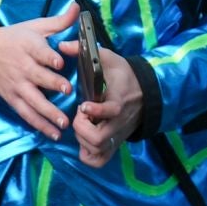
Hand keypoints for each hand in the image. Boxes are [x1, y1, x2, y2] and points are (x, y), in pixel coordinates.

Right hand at [0, 1, 77, 139]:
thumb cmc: (14, 37)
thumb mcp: (35, 26)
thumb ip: (59, 21)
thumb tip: (78, 7)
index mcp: (28, 46)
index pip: (39, 51)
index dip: (49, 57)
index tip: (60, 62)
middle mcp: (22, 67)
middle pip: (37, 77)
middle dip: (52, 84)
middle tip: (67, 91)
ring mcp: (17, 85)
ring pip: (33, 101)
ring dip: (48, 113)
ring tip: (63, 122)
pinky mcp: (12, 99)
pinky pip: (26, 114)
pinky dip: (39, 125)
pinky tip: (54, 134)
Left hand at [57, 43, 143, 167]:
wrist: (145, 92)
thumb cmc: (123, 74)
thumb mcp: (108, 58)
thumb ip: (85, 52)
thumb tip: (62, 45)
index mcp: (119, 100)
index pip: (111, 111)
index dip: (96, 111)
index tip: (84, 105)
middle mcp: (118, 122)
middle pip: (98, 139)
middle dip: (82, 128)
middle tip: (81, 114)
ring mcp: (116, 136)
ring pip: (96, 151)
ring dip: (83, 139)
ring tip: (83, 124)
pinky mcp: (115, 144)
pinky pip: (99, 160)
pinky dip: (88, 154)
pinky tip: (84, 139)